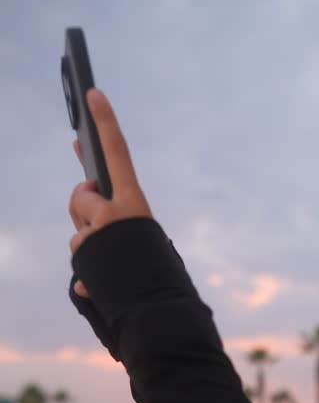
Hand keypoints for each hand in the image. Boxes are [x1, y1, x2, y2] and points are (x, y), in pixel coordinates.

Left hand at [68, 89, 151, 296]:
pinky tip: (101, 281)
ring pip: (78, 229)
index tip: (92, 93)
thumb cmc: (156, 273)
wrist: (156, 310)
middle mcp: (115, 212)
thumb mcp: (140, 237)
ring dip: (87, 242)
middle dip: (83, 206)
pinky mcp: (85, 255)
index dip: (106, 122)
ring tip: (110, 261)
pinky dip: (86, 269)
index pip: (119, 153)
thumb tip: (83, 204)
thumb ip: (114, 219)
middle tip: (97, 222)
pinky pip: (78, 255)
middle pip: (82, 196)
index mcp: (135, 204)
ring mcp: (98, 234)